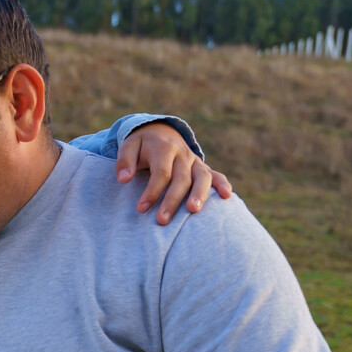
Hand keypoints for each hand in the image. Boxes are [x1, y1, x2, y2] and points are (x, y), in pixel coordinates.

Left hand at [115, 122, 231, 224]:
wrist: (160, 131)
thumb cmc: (141, 145)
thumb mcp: (128, 146)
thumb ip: (125, 161)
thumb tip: (124, 179)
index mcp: (164, 148)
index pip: (161, 173)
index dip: (151, 192)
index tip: (140, 209)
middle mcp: (183, 154)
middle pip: (181, 179)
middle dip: (172, 200)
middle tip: (162, 220)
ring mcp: (195, 161)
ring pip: (202, 177)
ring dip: (199, 194)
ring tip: (193, 211)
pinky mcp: (202, 167)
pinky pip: (216, 174)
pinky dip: (222, 184)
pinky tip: (227, 196)